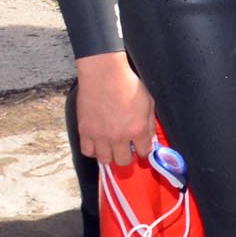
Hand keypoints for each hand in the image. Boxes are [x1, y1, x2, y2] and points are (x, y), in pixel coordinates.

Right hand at [75, 52, 155, 166]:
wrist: (104, 75)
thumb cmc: (127, 85)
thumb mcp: (148, 103)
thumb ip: (150, 124)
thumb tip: (150, 139)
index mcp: (137, 129)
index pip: (144, 152)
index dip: (145, 150)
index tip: (142, 147)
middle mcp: (119, 136)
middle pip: (123, 161)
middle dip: (127, 155)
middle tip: (127, 147)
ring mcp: (100, 136)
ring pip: (104, 160)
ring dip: (110, 155)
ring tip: (112, 146)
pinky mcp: (85, 132)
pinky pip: (87, 151)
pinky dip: (93, 150)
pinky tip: (98, 143)